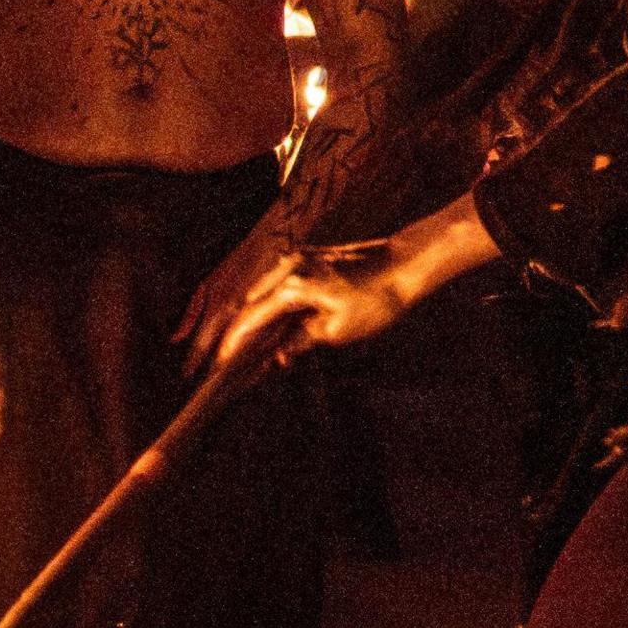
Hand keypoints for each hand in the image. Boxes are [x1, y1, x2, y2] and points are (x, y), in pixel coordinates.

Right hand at [184, 239, 414, 375]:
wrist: (408, 263)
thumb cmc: (378, 298)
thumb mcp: (339, 330)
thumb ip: (302, 341)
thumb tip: (277, 358)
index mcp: (291, 286)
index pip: (250, 320)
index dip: (232, 346)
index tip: (219, 366)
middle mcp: (287, 269)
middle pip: (250, 307)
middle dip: (238, 336)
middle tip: (228, 365)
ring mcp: (297, 261)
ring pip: (264, 296)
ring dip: (255, 323)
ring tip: (247, 352)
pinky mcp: (309, 260)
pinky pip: (280, 287)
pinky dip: (272, 309)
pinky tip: (273, 330)